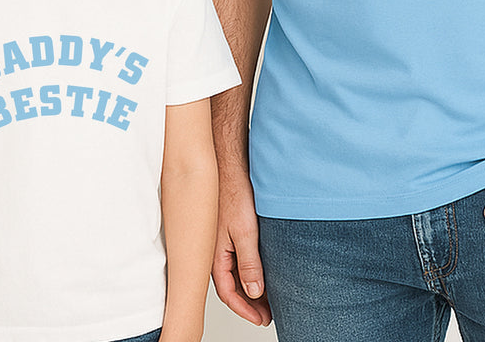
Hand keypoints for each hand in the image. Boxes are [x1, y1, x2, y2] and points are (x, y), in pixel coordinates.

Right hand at [212, 173, 271, 325]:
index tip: (261, 319)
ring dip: (250, 287)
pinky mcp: (229, 231)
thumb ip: (249, 263)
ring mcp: (222, 241)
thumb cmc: (233, 193)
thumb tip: (253, 291)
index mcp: (215, 256)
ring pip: (235, 273)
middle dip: (249, 303)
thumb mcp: (245, 232)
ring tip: (269, 297)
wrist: (229, 165)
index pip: (228, 293)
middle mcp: (216, 252)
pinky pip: (237, 258)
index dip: (244, 310)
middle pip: (231, 286)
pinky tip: (262, 270)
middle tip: (268, 314)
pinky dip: (249, 270)